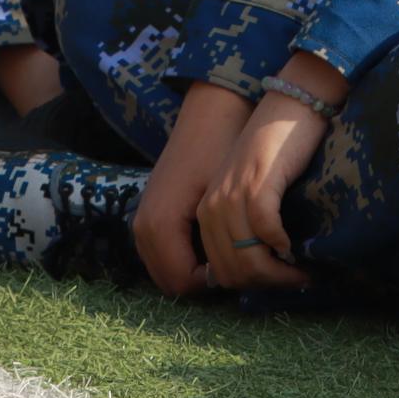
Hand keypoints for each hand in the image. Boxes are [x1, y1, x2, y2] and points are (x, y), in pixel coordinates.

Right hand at [134, 83, 252, 298]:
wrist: (209, 114)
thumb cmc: (221, 148)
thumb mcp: (224, 196)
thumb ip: (225, 240)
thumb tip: (241, 278)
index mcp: (160, 226)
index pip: (186, 284)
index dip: (224, 283)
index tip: (256, 276)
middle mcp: (143, 229)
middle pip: (174, 284)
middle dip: (213, 284)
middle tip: (253, 276)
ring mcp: (142, 223)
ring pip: (170, 272)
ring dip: (202, 275)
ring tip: (242, 263)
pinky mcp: (149, 215)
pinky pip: (167, 256)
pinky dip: (191, 261)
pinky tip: (222, 249)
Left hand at [196, 61, 341, 291]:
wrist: (289, 105)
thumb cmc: (277, 151)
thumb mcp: (248, 192)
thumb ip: (242, 226)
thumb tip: (258, 270)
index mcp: (205, 213)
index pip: (217, 271)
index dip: (249, 285)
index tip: (277, 282)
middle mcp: (211, 207)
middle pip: (231, 272)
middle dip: (265, 284)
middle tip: (295, 280)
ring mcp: (233, 196)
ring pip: (248, 260)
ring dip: (278, 273)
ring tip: (301, 272)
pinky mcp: (258, 184)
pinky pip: (267, 233)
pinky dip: (283, 246)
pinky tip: (296, 245)